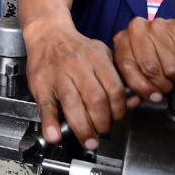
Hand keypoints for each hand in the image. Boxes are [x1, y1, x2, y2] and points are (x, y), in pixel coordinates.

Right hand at [25, 24, 135, 150]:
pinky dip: (50, 123)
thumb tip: (133, 102)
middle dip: (102, 123)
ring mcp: (57, 74)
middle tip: (103, 132)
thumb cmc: (77, 48)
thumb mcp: (102, 55)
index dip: (119, 110)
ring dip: (83, 128)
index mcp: (96, 58)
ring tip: (88, 140)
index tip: (117, 119)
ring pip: (72, 104)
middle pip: (95, 100)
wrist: (48, 34)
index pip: (114, 89)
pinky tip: (54, 135)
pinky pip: (46, 106)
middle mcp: (77, 65)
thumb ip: (117, 78)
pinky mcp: (41, 84)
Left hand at [112, 15, 174, 101]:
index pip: (127, 67)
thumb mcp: (144, 63)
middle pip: (150, 70)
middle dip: (163, 85)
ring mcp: (159, 26)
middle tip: (170, 86)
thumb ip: (137, 81)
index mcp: (123, 38)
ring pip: (171, 69)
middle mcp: (138, 29)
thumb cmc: (164, 51)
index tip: (154, 96)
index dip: (141, 87)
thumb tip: (134, 102)